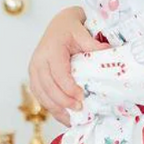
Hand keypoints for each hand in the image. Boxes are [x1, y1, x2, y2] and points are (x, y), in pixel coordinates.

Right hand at [27, 6, 108, 125]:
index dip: (68, 88)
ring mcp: (34, 70)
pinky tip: (64, 116)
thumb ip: (92, 44)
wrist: (58, 25)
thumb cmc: (70, 28)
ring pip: (41, 94)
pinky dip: (51, 108)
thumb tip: (109, 52)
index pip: (58, 74)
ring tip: (72, 119)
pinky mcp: (34, 78)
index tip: (81, 97)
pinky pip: (40, 96)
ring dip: (56, 109)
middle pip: (47, 87)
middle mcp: (38, 61)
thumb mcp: (82, 32)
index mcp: (50, 50)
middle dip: (63, 102)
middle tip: (80, 109)